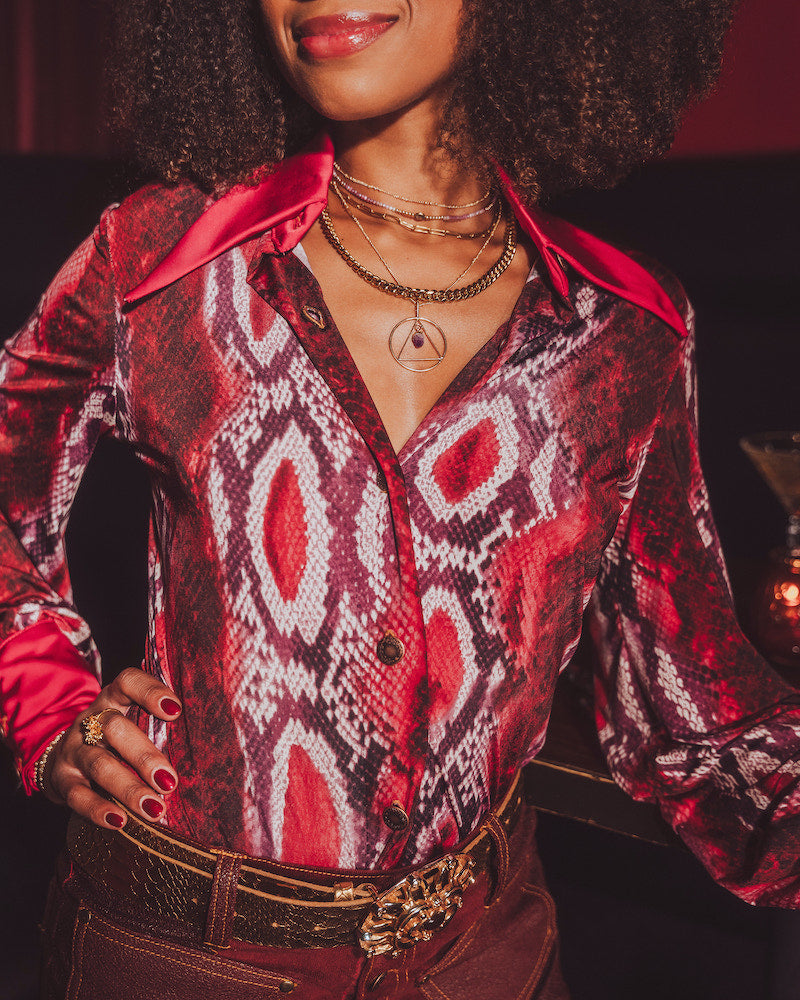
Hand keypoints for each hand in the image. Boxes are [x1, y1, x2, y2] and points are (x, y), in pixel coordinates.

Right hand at [41, 667, 181, 829]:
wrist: (61, 759)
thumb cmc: (114, 741)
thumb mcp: (131, 724)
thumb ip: (158, 729)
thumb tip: (205, 752)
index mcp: (112, 700)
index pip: (127, 682)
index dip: (149, 691)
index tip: (175, 710)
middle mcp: (90, 721)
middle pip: (115, 729)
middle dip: (144, 755)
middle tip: (170, 781)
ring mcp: (73, 751)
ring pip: (99, 765)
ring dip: (128, 788)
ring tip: (155, 808)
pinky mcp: (62, 781)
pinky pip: (78, 795)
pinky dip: (98, 809)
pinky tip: (120, 821)